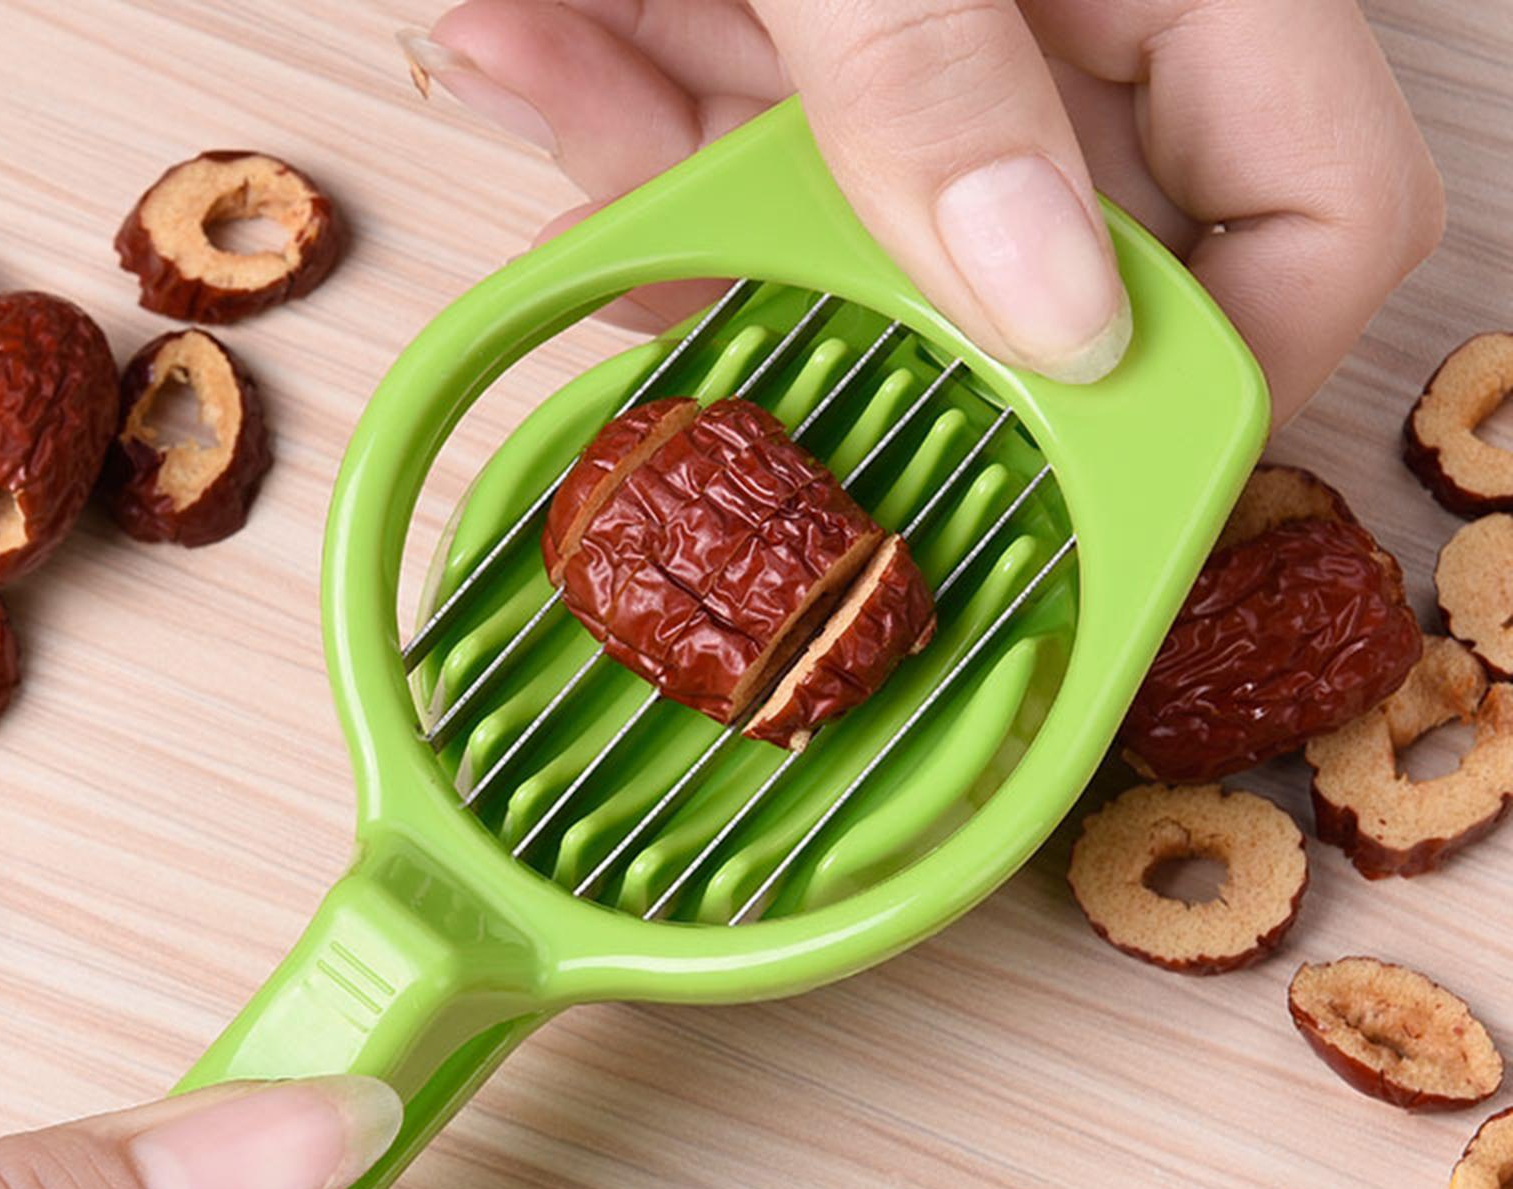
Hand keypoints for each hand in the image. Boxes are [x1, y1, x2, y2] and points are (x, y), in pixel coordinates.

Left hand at [402, 0, 1444, 424]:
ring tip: (536, 56)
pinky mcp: (804, 7)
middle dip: (857, 306)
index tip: (1076, 494)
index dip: (1221, 374)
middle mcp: (1071, 4)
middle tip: (725, 326)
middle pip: (1038, 250)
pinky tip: (514, 28)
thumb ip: (939, 72)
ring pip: (847, 208)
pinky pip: (738, 114)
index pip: (1318, 207)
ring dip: (675, 181)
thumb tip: (1059, 317)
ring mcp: (930, 15)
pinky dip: (619, 93)